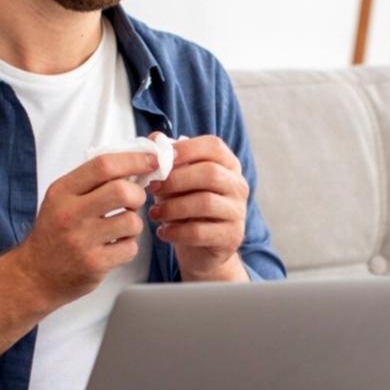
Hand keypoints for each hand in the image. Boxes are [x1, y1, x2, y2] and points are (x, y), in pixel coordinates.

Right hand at [17, 149, 158, 308]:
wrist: (35, 274)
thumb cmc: (55, 232)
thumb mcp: (61, 199)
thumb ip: (92, 181)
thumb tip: (135, 162)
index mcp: (62, 191)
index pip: (103, 166)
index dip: (134, 160)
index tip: (152, 160)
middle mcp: (70, 214)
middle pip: (122, 191)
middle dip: (137, 194)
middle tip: (133, 201)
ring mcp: (82, 241)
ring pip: (131, 221)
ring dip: (134, 224)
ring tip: (120, 228)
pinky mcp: (94, 264)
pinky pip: (130, 248)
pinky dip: (128, 246)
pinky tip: (114, 247)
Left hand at [146, 134, 248, 280]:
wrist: (202, 250)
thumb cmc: (188, 208)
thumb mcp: (177, 182)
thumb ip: (168, 162)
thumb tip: (153, 139)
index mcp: (227, 165)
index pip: (214, 146)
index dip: (186, 149)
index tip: (160, 160)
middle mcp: (238, 185)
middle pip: (210, 173)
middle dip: (176, 180)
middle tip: (152, 188)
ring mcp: (238, 211)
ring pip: (205, 202)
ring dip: (173, 207)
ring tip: (155, 213)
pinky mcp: (231, 236)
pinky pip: (201, 232)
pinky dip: (176, 231)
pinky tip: (163, 232)